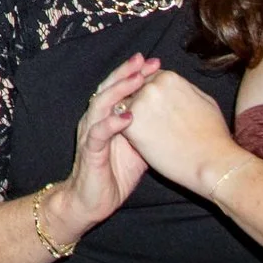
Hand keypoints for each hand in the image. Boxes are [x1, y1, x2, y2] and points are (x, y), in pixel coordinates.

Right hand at [48, 55, 157, 243]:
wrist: (90, 201)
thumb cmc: (114, 174)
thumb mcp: (138, 148)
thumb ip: (148, 130)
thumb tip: (172, 117)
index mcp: (106, 118)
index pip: (119, 89)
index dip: (135, 74)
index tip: (155, 63)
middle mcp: (95, 120)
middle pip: (108, 89)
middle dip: (127, 73)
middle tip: (145, 60)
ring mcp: (90, 134)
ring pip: (100, 104)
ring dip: (119, 91)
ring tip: (137, 80)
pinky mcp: (90, 152)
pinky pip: (98, 133)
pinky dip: (112, 123)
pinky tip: (127, 117)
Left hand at [118, 68, 239, 193]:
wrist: (213, 162)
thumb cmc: (214, 135)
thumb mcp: (206, 101)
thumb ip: (186, 89)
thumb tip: (176, 88)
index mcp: (169, 78)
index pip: (148, 79)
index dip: (150, 94)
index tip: (157, 109)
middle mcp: (151, 86)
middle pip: (134, 90)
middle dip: (138, 103)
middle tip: (150, 122)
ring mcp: (140, 103)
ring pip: (125, 106)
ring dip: (132, 116)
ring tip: (150, 133)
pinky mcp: (131, 124)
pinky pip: (121, 124)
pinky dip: (129, 132)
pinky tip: (144, 142)